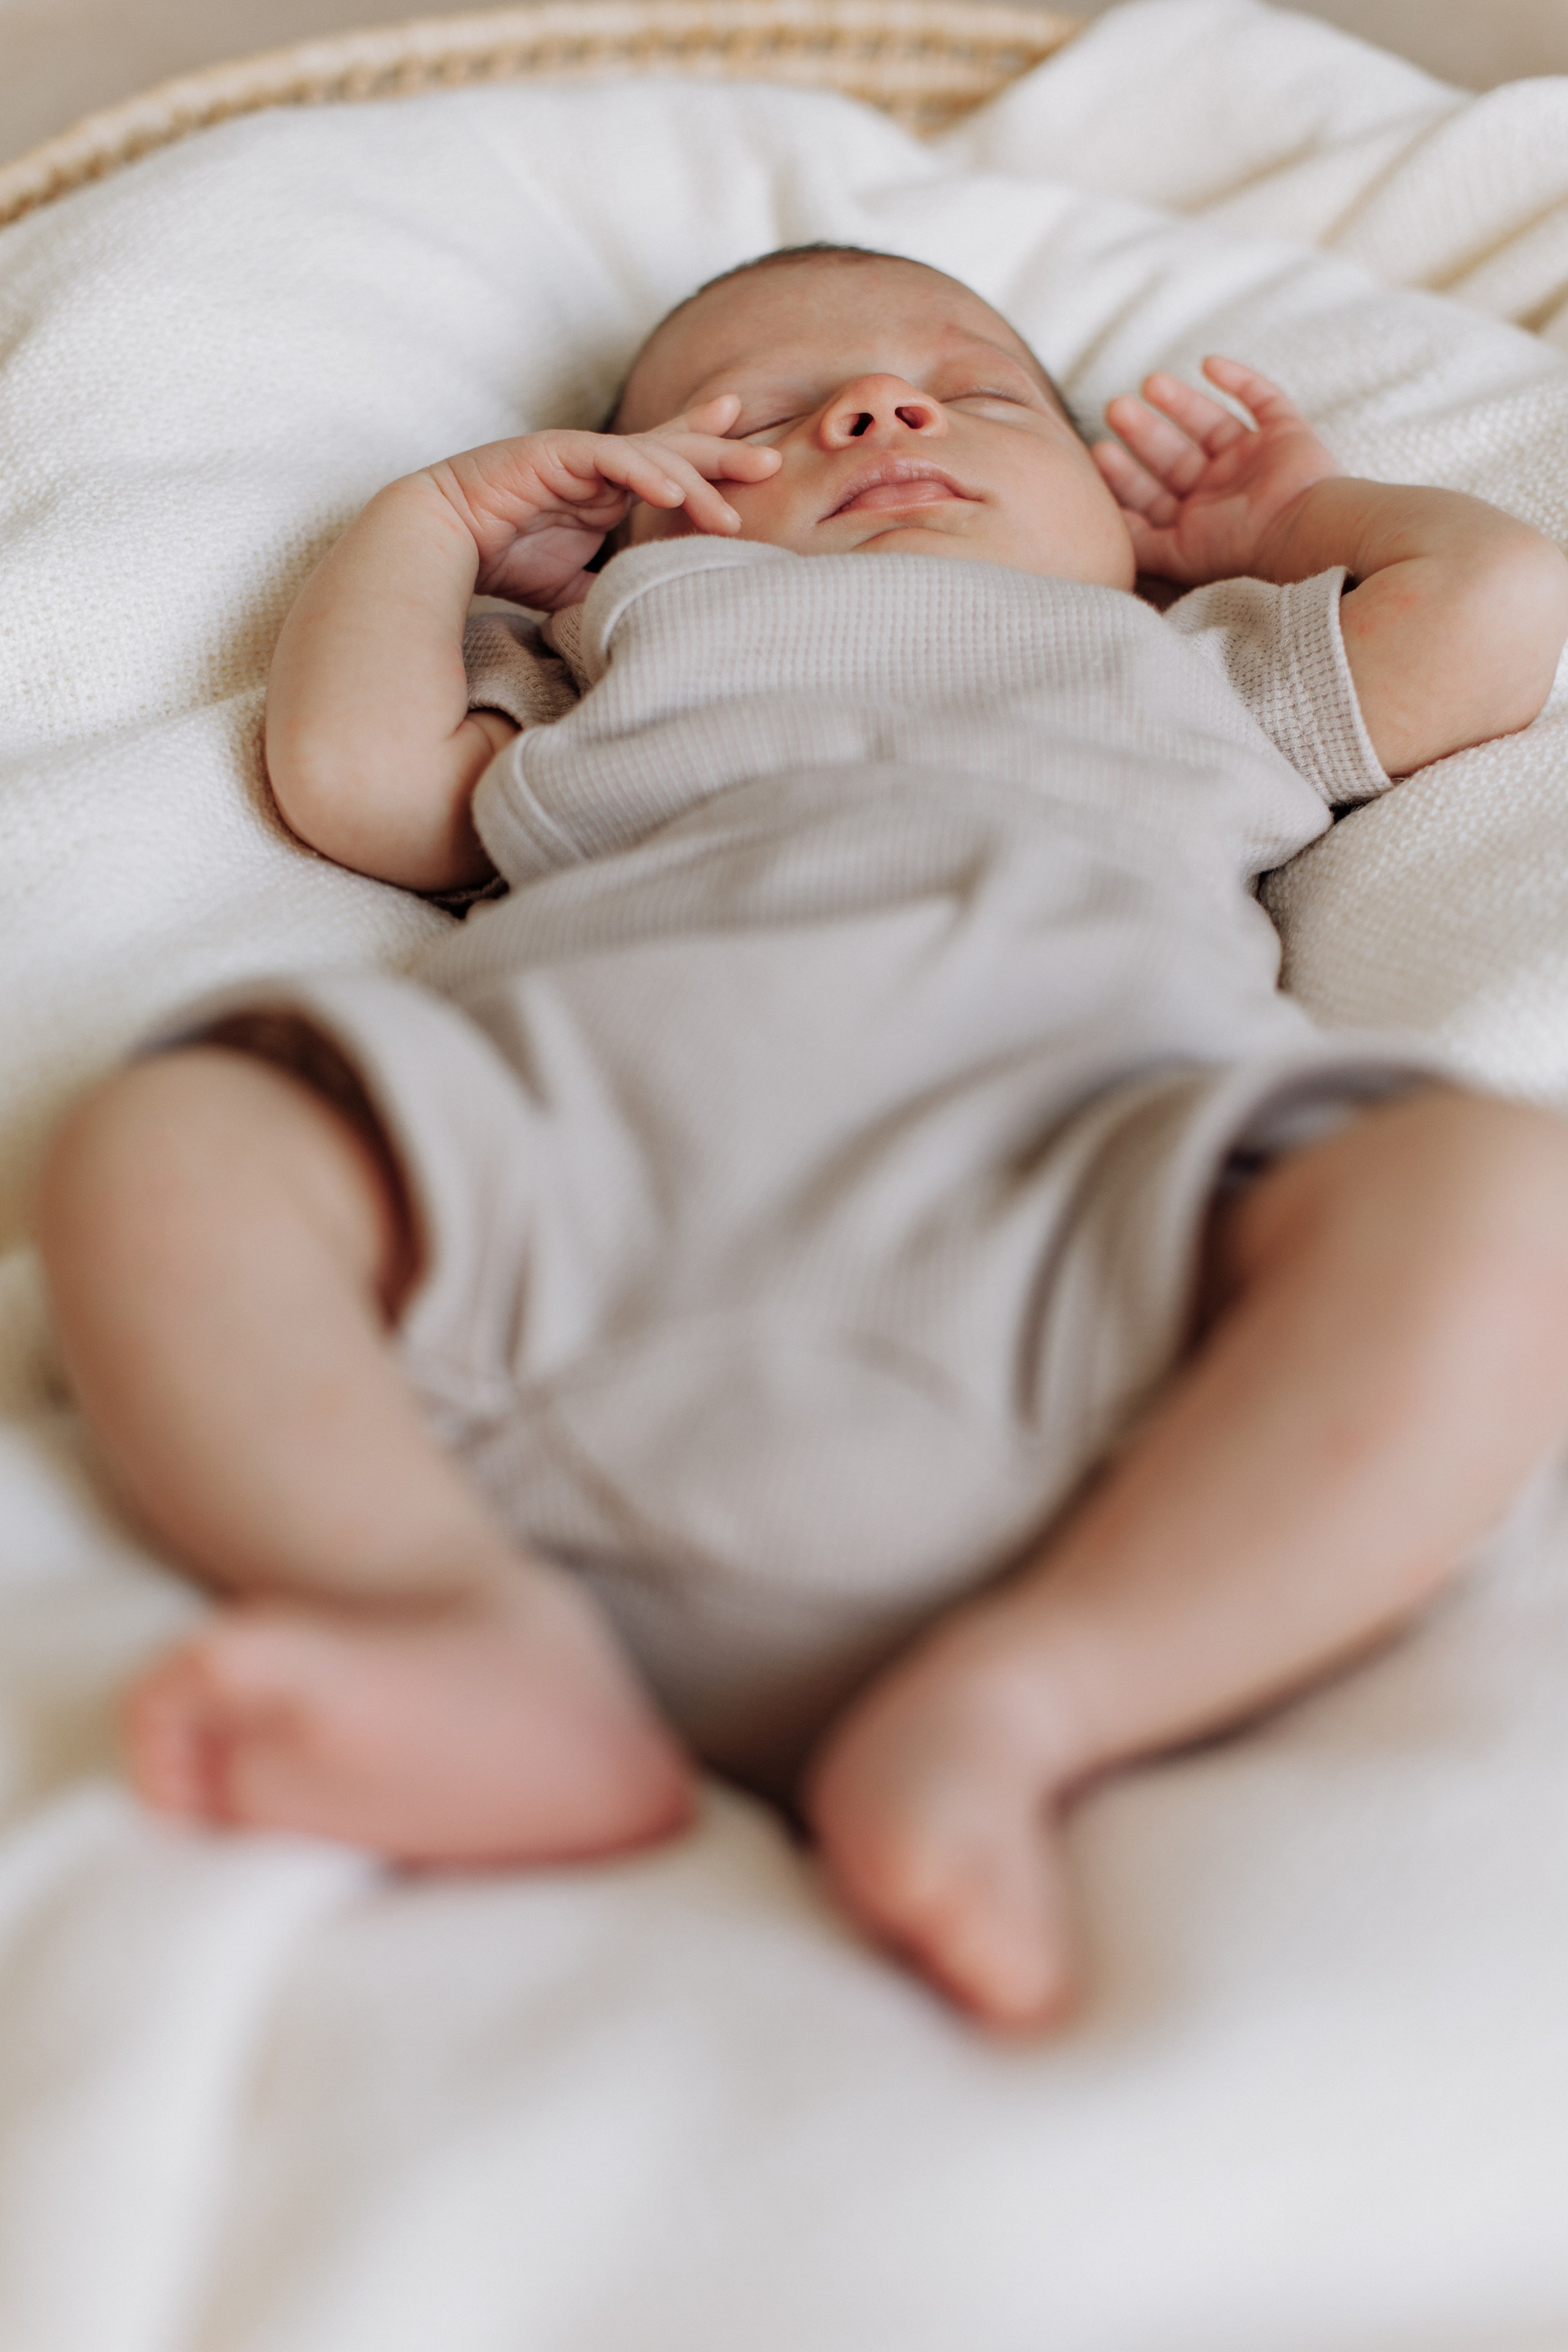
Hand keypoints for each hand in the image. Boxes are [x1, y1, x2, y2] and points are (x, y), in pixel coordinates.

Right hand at [421, 396, 780, 610]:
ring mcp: (578, 455)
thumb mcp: (574, 587)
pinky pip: (607, 457)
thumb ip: (613, 591)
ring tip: (730, 512)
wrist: (437, 543)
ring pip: (649, 455)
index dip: (712, 459)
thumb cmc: (501, 561)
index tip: (760, 462)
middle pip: (674, 449)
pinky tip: (671, 491)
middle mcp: (600, 466)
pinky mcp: (552, 453)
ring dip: (692, 481)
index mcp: (609, 489)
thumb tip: (651, 624)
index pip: (671, 466)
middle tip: (771, 460)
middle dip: (724, 452)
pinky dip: (641, 472)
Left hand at [1092, 357, 1343, 586]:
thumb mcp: (1174, 555)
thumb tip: (1102, 528)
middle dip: (1144, 432)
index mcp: (1197, 523)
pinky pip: (1262, 400)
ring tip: (1150, 382)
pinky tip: (1209, 364)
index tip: (1100, 451)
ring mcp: (1255, 462)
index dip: (1124, 474)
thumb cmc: (1236, 549)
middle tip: (1116, 408)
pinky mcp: (1286, 435)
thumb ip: (1139, 543)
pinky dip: (1239, 380)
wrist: (1300, 532)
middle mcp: (1223, 492)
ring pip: (1209, 424)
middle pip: (1174, 456)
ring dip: (1180, 403)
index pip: (1152, 494)